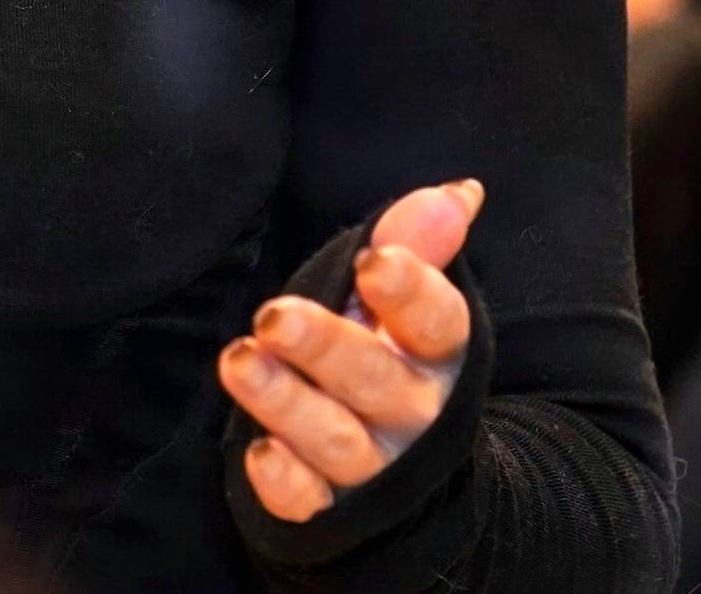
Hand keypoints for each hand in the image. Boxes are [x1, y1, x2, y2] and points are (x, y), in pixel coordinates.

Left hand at [221, 178, 482, 522]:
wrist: (403, 474)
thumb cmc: (385, 352)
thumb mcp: (400, 296)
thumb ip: (418, 241)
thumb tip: (460, 192)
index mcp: (436, 354)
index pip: (437, 322)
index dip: (411, 292)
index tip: (375, 260)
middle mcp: (412, 412)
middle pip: (374, 379)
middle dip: (324, 346)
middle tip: (274, 316)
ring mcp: (373, 465)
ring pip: (335, 439)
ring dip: (287, 404)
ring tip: (240, 361)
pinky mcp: (330, 508)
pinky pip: (309, 500)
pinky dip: (286, 480)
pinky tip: (258, 452)